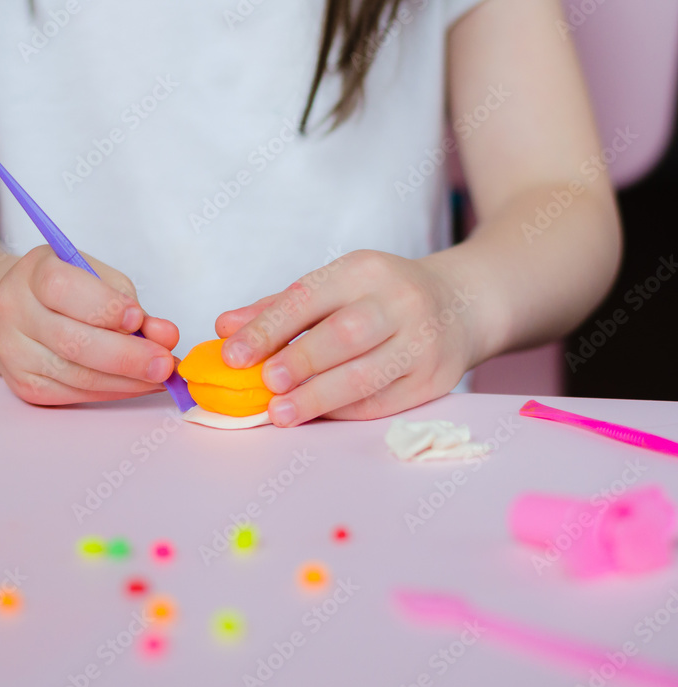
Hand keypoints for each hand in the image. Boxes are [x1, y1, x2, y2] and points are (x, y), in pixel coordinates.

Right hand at [0, 246, 178, 404]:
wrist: (22, 311)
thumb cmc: (69, 290)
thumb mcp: (100, 279)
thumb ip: (131, 305)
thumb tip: (165, 336)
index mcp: (33, 273)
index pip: (62, 289)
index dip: (103, 307)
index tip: (137, 319)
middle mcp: (15, 311)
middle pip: (72, 341)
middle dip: (127, 356)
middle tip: (165, 363)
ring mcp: (14, 351)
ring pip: (77, 375)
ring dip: (127, 380)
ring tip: (160, 376)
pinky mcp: (23, 384)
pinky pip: (74, 394)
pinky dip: (113, 391)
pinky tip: (137, 384)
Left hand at [215, 250, 478, 424]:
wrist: (461, 305)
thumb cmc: (380, 297)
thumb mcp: (335, 286)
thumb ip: (278, 308)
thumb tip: (225, 328)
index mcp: (365, 270)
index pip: (309, 296)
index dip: (267, 327)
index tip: (233, 353)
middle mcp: (399, 301)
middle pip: (344, 334)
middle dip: (300, 361)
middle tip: (264, 383)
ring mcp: (422, 342)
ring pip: (366, 375)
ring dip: (318, 397)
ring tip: (281, 412)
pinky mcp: (434, 380)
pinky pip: (383, 402)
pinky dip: (344, 412)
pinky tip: (316, 417)